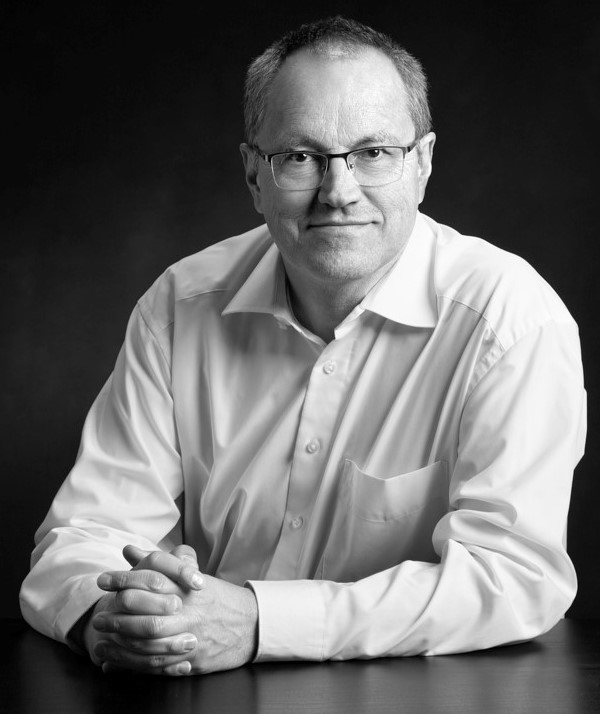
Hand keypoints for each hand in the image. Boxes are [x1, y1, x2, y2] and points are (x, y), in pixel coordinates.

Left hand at [91, 545, 258, 674]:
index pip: (149, 577)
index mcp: (186, 586)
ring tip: (101, 639)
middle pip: (144, 610)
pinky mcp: (191, 658)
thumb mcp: (190, 576)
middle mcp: (187, 609)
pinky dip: (132, 665)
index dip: (122, 579)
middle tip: (98, 616)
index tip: (103, 580)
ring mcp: (189, 634)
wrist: (250, 624)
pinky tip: (115, 662)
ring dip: (119, 641)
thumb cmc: (215, 599)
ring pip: (147, 641)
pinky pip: (156, 664)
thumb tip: (129, 550)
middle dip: (116, 614)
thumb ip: (158, 564)